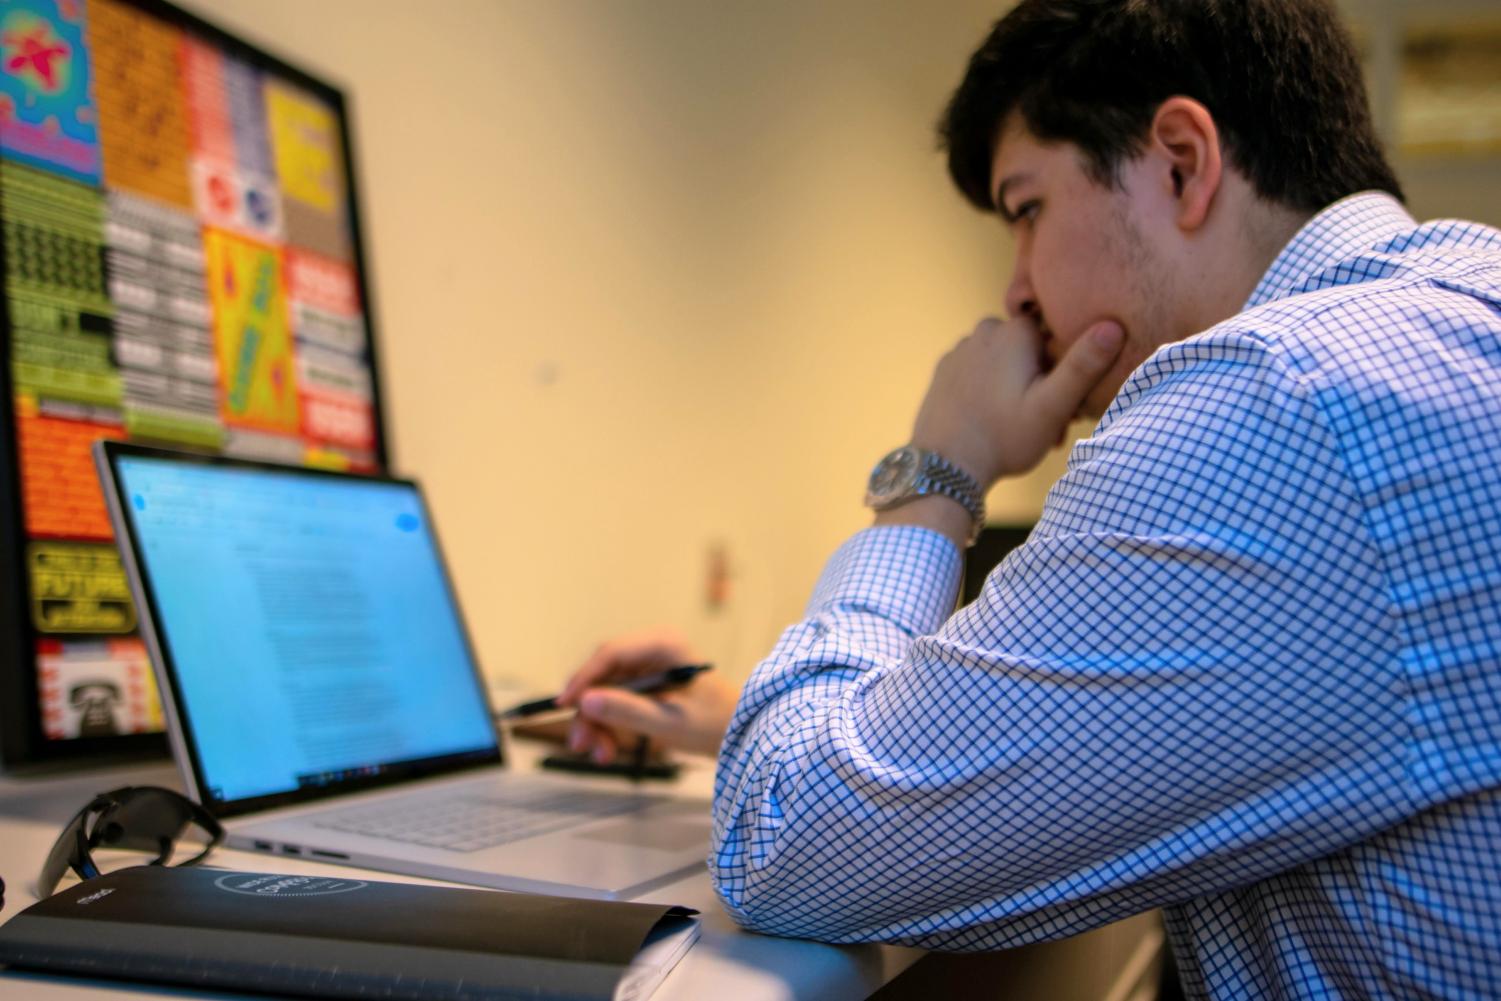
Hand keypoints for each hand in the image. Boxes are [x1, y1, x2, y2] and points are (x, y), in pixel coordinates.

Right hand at [556, 628, 737, 763]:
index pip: (611, 654)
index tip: (564, 706)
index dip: (584, 679)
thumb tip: (585, 701)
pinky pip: (615, 702)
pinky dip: (609, 726)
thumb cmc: (714, 723)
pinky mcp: (645, 686)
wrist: (740, 734)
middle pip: (603, 674)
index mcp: (663, 644)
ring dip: (597, 724)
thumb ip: (627, 711)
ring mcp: (647, 667)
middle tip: (579, 744)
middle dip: (590, 710)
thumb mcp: (669, 721)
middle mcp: (652, 649)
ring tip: (601, 756)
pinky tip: (608, 750)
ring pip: (604, 691)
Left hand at [910, 315, 1124, 487]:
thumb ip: (1083, 365)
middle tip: (1046, 425)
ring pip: (1003, 362)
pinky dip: (989, 392)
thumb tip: (1113, 326)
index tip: (1065, 405)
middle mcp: (984, 331)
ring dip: (1016, 388)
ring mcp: (960, 350)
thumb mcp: (1053, 405)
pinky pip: (978, 373)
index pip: (1055, 335)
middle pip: (1028, 350)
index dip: (1064, 368)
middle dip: (1041, 381)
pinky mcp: (944, 371)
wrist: (945, 466)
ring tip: (1019, 428)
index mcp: (1014, 332)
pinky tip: (992, 422)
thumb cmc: (1004, 438)